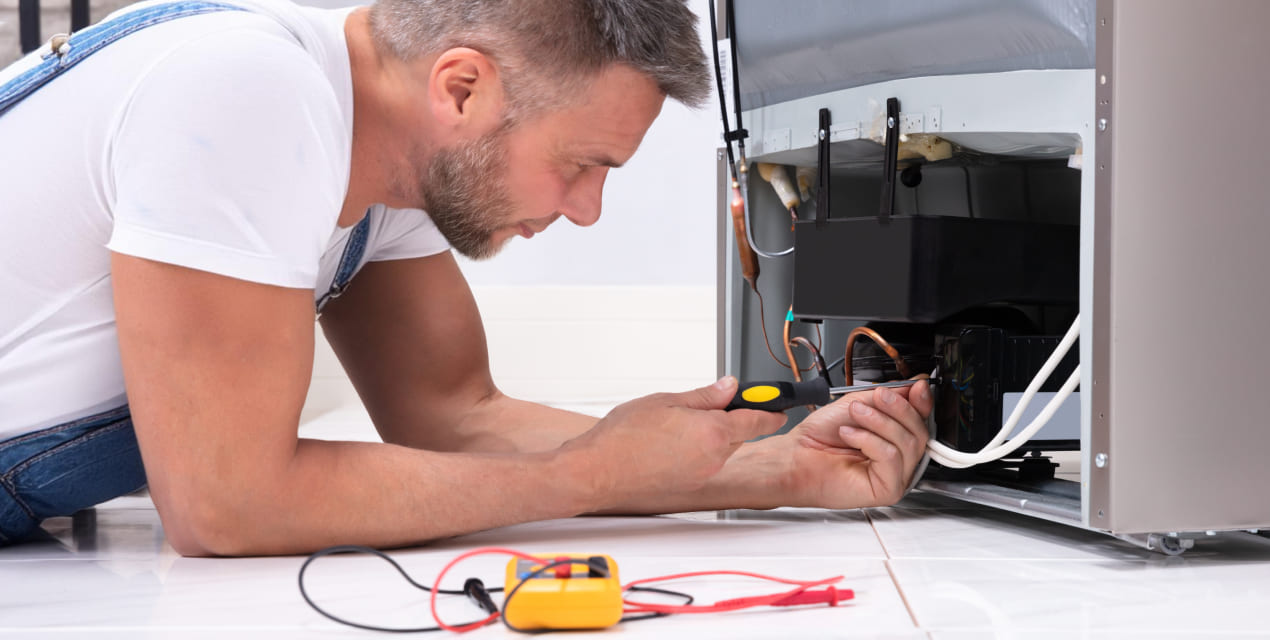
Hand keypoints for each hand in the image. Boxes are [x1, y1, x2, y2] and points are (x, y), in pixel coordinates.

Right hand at [560, 377, 785, 507]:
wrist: (598, 471)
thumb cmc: (623, 437)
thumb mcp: (665, 400)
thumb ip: (703, 395)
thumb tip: (728, 387)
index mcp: (713, 431)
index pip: (759, 420)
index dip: (771, 409)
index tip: (779, 404)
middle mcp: (714, 457)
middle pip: (739, 434)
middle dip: (730, 419)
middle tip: (705, 406)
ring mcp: (702, 475)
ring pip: (720, 449)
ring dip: (710, 436)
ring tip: (675, 427)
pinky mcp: (689, 486)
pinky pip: (703, 464)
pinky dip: (695, 453)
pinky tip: (669, 445)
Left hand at [781, 379, 932, 508]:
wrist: (796, 456)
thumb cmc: (820, 435)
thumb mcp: (858, 403)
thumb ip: (889, 396)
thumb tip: (918, 386)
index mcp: (894, 436)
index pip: (922, 419)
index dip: (923, 401)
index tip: (917, 385)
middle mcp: (899, 457)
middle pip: (920, 431)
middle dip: (898, 408)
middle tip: (877, 398)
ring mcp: (896, 475)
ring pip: (909, 443)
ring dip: (879, 422)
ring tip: (855, 415)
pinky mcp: (888, 489)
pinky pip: (891, 457)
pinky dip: (869, 440)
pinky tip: (850, 435)